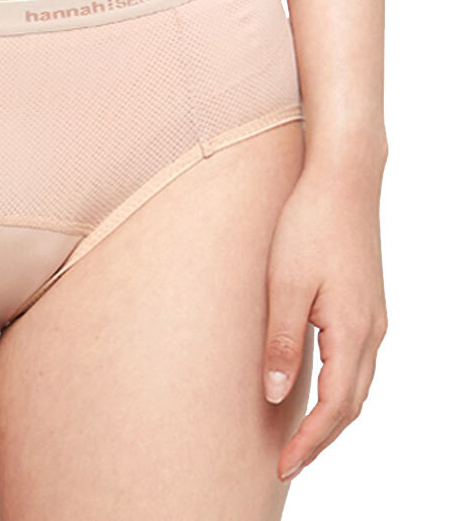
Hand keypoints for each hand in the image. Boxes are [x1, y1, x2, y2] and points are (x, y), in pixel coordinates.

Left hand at [262, 146, 387, 481]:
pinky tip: (315, 386)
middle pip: (352, 404)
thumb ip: (281, 341)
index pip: (335, 408)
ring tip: (298, 435)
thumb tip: (275, 395)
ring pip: (357, 384)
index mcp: (352, 331)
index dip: (309, 442)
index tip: (283, 468)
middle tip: (287, 463)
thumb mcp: (285, 284)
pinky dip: (339, 387)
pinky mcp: (365, 302)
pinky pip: (355, 361)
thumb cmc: (308, 224)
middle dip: (321, 439)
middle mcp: (371, 331)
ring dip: (332, 416)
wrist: (343, 179)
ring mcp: (372, 316)